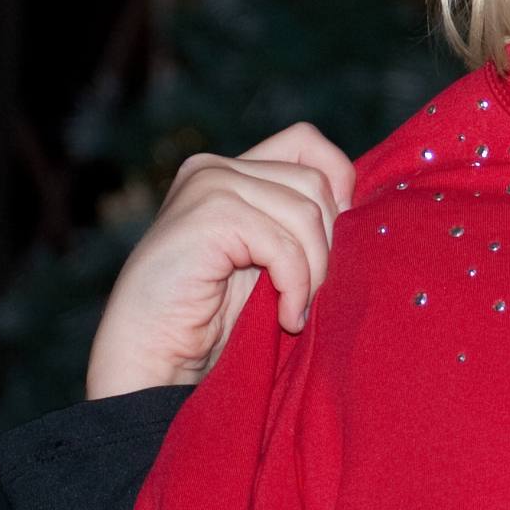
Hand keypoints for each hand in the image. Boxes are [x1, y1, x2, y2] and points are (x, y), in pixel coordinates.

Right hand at [85, 122, 357, 399]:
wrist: (148, 365)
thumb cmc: (208, 325)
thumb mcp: (264, 263)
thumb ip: (295, 226)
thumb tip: (361, 207)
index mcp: (228, 172)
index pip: (306, 143)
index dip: (338, 184)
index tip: (338, 245)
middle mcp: (213, 168)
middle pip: (314, 181)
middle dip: (328, 243)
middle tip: (314, 295)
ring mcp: (207, 186)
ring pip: (306, 211)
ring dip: (315, 272)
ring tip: (297, 312)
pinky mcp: (208, 215)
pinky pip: (284, 244)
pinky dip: (297, 286)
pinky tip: (287, 317)